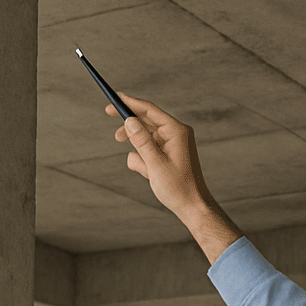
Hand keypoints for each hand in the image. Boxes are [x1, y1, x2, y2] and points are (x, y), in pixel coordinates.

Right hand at [107, 95, 217, 218]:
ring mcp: (171, 144)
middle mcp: (175, 134)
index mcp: (176, 131)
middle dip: (130, 129)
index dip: (130, 103)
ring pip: (144, 139)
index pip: (149, 110)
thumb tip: (129, 120)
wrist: (192, 207)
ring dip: (139, 153)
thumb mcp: (155, 164)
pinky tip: (150, 175)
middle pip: (146, 122)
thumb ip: (141, 141)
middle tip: (114, 130)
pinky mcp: (167, 154)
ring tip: (146, 170)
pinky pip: (148, 151)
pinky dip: (144, 162)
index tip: (113, 98)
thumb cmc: (178, 187)